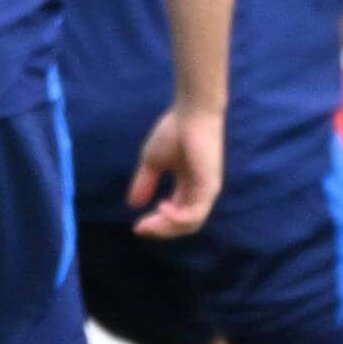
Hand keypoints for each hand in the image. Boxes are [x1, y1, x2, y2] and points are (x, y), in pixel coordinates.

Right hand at [128, 102, 224, 239]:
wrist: (191, 113)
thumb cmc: (175, 131)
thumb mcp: (153, 162)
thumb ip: (145, 182)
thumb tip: (133, 204)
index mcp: (188, 187)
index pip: (176, 215)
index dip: (157, 224)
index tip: (137, 227)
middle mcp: (200, 192)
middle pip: (183, 224)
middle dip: (161, 230)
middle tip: (140, 229)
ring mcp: (207, 190)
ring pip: (190, 223)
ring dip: (167, 227)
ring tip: (149, 223)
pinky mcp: (209, 186)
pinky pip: (195, 213)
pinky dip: (178, 217)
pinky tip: (162, 208)